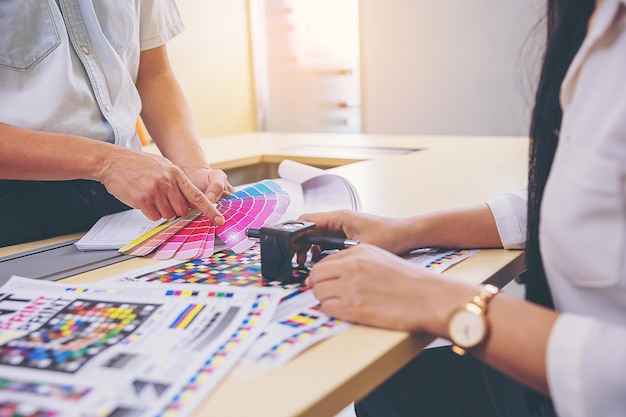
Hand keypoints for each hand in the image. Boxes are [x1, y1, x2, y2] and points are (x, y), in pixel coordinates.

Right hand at [98, 147, 225, 222]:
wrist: (112, 161)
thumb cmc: (137, 164)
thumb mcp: (163, 166)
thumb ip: (177, 181)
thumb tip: (188, 199)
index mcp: (176, 174)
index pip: (198, 196)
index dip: (210, 210)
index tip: (220, 220)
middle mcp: (168, 183)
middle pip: (182, 210)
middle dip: (175, 210)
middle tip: (163, 199)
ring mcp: (155, 191)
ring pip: (167, 214)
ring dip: (160, 210)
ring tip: (150, 195)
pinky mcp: (142, 199)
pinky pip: (153, 216)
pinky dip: (149, 212)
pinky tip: (142, 199)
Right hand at [296, 210, 413, 263]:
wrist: (407, 234)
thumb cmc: (389, 236)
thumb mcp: (360, 247)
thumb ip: (338, 254)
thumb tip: (319, 263)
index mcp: (338, 217)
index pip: (306, 220)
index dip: (293, 232)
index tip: (286, 246)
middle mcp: (338, 219)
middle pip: (308, 228)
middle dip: (298, 242)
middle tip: (292, 258)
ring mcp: (342, 226)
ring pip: (316, 234)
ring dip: (308, 247)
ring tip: (303, 262)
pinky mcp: (347, 234)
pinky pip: (326, 240)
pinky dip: (319, 249)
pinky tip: (319, 261)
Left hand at [306, 243, 444, 331]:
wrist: (428, 298)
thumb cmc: (410, 281)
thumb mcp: (380, 258)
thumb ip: (356, 262)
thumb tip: (334, 273)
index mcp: (358, 252)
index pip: (324, 261)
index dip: (323, 274)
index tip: (325, 281)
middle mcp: (351, 266)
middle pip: (316, 275)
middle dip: (319, 285)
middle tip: (329, 293)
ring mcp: (351, 287)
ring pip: (318, 293)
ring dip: (326, 299)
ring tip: (342, 303)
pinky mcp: (353, 308)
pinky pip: (326, 309)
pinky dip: (332, 311)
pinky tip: (347, 310)